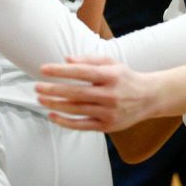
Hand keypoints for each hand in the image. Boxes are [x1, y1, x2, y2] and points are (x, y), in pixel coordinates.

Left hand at [36, 56, 158, 131]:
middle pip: (76, 93)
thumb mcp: (112, 63)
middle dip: (53, 90)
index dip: (60, 71)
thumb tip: (66, 60)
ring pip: (77, 109)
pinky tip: (52, 116)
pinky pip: (82, 125)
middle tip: (37, 87)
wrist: (149, 98)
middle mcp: (110, 94)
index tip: (43, 69)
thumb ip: (89, 60)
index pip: (81, 72)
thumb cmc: (125, 78)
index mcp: (110, 76)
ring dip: (55, 105)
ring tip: (40, 99)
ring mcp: (109, 111)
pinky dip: (66, 122)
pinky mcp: (107, 126)